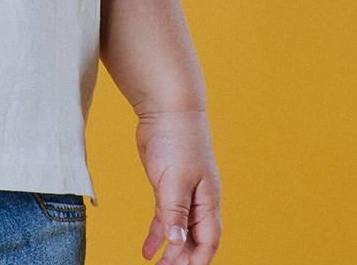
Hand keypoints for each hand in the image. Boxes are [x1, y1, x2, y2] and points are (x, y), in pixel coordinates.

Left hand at [135, 109, 221, 263]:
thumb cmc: (178, 139)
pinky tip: (148, 250)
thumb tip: (176, 240)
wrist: (166, 107)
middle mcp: (198, 200)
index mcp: (207, 200)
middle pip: (193, 239)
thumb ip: (175, 210)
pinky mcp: (165, 184)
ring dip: (169, 250)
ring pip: (178, 230)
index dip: (199, 260)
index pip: (208, 240)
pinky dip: (157, 234)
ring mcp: (182, 192)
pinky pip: (164, 216)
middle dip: (182, 259)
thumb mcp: (175, 178)